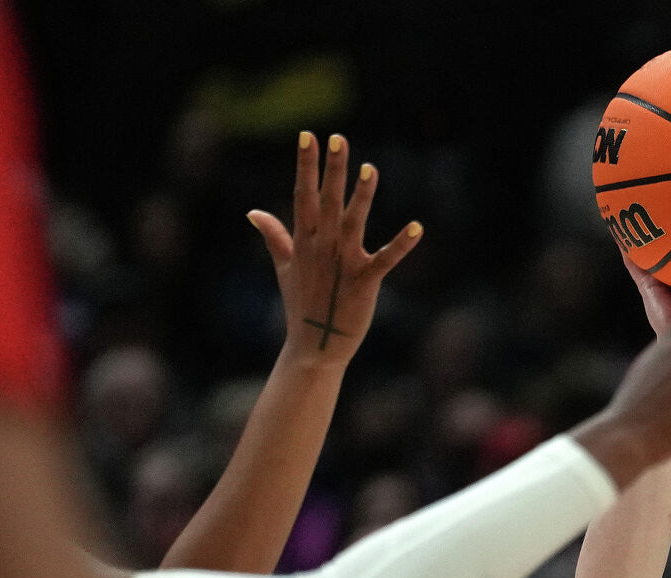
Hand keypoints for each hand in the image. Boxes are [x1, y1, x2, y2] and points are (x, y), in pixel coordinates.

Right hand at [253, 132, 421, 367]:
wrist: (315, 348)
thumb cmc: (301, 306)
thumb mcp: (284, 268)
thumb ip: (274, 237)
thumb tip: (253, 212)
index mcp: (304, 242)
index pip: (302, 196)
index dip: (305, 166)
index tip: (308, 136)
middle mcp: (322, 248)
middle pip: (327, 202)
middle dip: (332, 171)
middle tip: (338, 139)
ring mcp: (343, 264)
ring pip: (353, 223)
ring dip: (362, 197)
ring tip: (370, 169)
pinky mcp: (365, 282)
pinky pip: (385, 260)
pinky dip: (401, 245)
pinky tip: (417, 227)